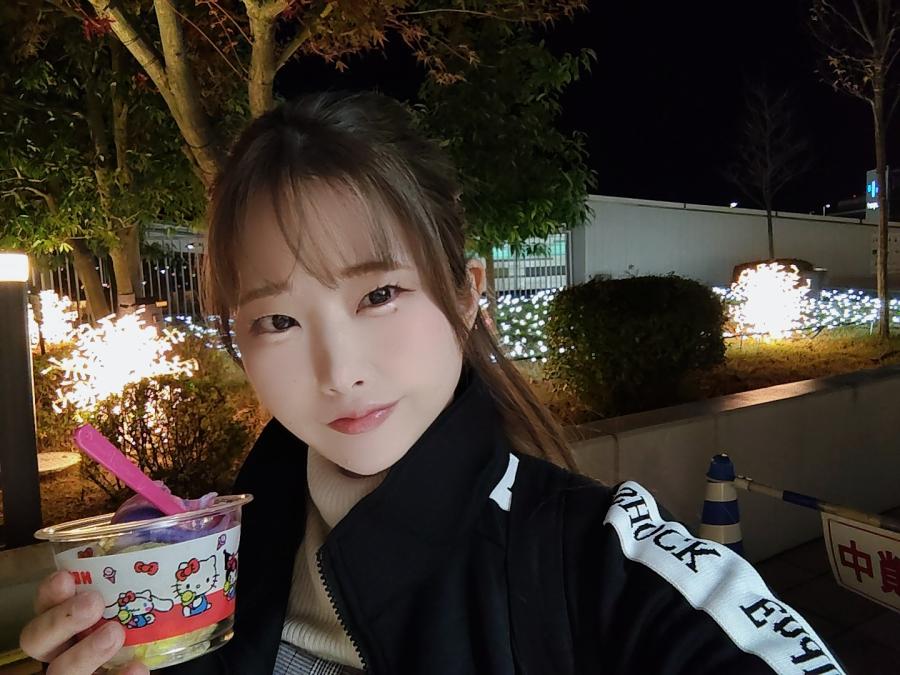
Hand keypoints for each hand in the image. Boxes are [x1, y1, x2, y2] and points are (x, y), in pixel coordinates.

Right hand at [19, 570, 148, 674]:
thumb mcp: (128, 604)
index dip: (49, 594)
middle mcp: (60, 650)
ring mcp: (75, 672)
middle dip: (61, 619)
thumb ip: (129, 588)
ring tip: (115, 634)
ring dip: (84, 652)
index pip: (44, 606)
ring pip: (60, 671)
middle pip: (37, 640)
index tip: (65, 577)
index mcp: (64, 623)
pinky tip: (137, 667)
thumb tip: (158, 555)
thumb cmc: (136, 625)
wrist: (141, 660)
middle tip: (93, 602)